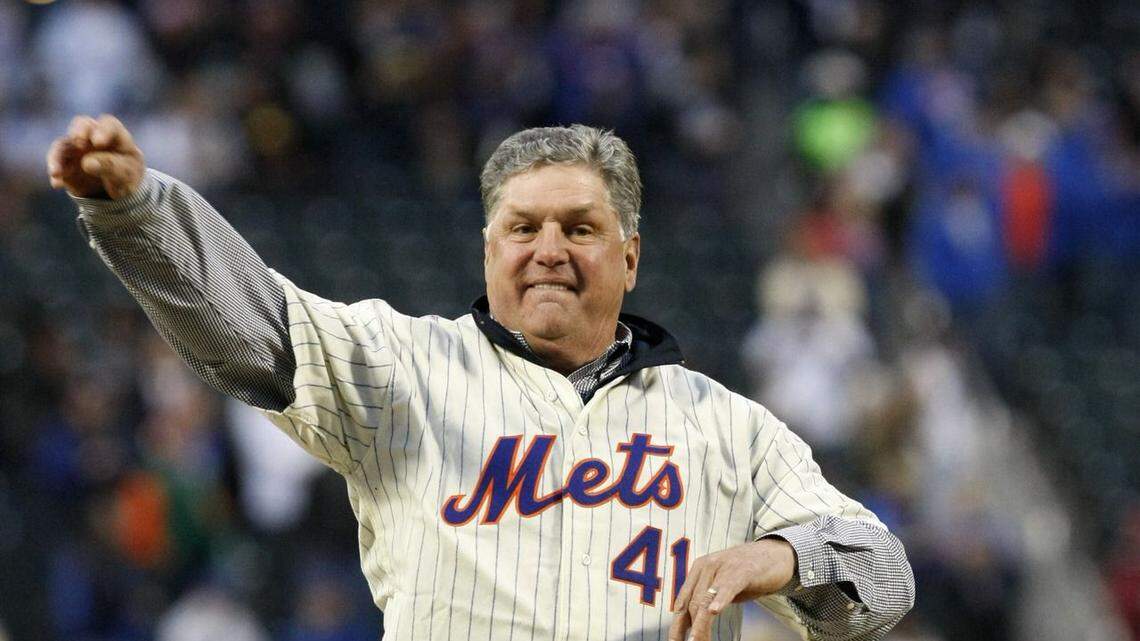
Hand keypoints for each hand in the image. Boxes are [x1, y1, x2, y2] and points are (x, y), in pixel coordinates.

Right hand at [47, 114, 144, 198]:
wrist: (117, 192)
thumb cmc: (126, 175)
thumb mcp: (125, 173)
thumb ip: (109, 166)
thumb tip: (86, 162)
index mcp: (115, 134)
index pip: (108, 124)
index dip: (103, 131)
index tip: (99, 143)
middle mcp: (92, 135)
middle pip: (82, 124)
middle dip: (79, 131)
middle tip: (79, 142)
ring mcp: (76, 147)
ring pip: (62, 144)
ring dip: (57, 156)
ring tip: (56, 172)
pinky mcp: (65, 161)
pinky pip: (56, 163)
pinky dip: (56, 172)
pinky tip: (57, 184)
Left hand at [668, 538, 795, 640]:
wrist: (776, 555)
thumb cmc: (749, 574)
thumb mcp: (723, 586)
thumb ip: (708, 599)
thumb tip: (694, 624)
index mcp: (699, 569)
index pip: (683, 601)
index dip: (677, 624)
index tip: (675, 640)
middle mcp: (707, 566)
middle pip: (692, 603)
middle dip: (689, 629)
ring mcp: (724, 568)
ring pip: (706, 600)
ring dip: (701, 625)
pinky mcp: (742, 571)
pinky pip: (727, 587)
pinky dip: (720, 599)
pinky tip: (714, 610)